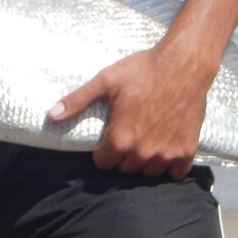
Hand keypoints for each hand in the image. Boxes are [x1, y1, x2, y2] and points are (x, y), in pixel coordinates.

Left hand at [47, 41, 216, 179]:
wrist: (184, 64)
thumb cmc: (144, 69)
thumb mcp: (106, 80)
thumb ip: (78, 101)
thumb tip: (51, 116)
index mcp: (121, 139)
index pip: (103, 164)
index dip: (103, 150)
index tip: (109, 137)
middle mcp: (143, 152)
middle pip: (125, 170)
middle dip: (123, 156)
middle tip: (129, 133)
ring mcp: (166, 154)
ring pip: (148, 173)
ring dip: (144, 161)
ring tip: (145, 139)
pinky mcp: (186, 151)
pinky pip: (175, 173)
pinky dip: (170, 165)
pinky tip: (166, 146)